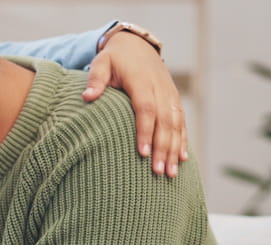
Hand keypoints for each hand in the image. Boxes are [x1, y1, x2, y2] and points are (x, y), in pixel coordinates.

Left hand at [83, 33, 187, 177]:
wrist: (137, 46)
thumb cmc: (115, 58)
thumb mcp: (102, 62)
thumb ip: (95, 79)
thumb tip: (87, 97)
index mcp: (142, 81)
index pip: (146, 108)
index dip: (145, 131)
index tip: (141, 153)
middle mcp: (160, 89)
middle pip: (165, 121)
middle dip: (163, 148)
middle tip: (159, 172)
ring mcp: (170, 95)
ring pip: (176, 125)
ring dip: (174, 149)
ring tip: (170, 173)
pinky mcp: (174, 100)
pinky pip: (181, 122)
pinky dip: (182, 140)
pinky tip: (182, 159)